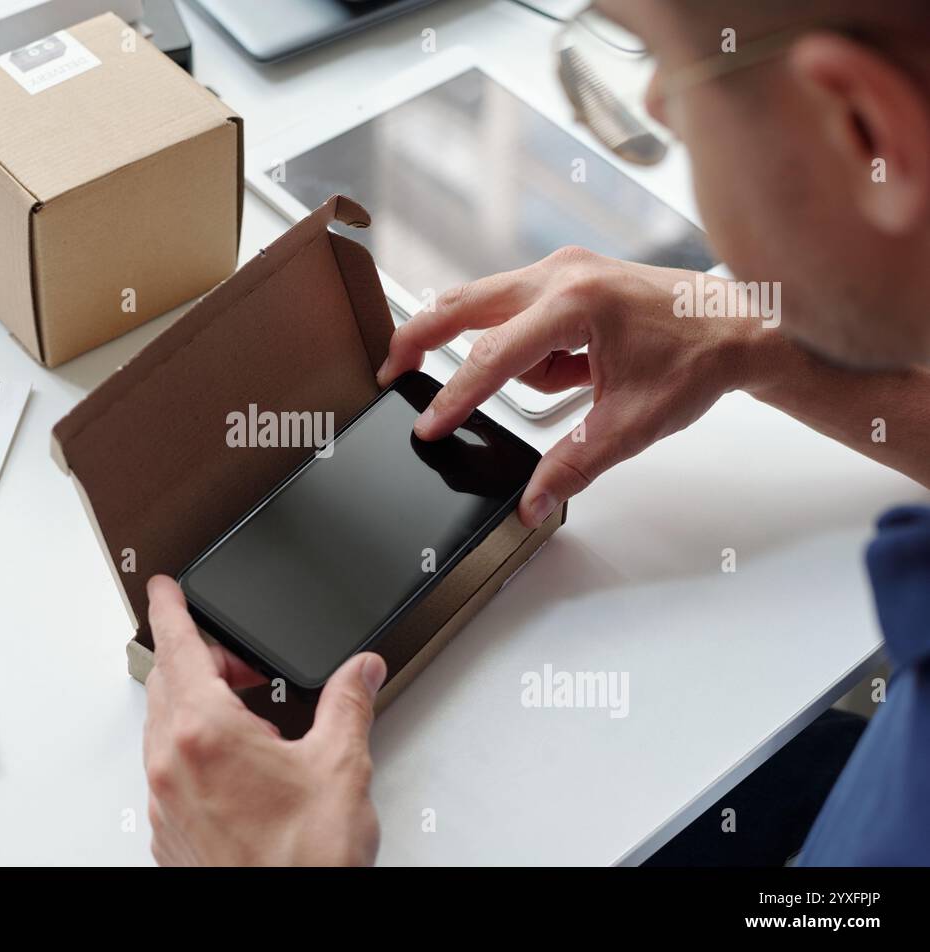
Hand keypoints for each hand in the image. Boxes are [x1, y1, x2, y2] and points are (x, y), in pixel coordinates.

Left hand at [142, 575, 385, 865]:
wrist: (286, 928)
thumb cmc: (302, 864)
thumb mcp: (340, 768)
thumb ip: (349, 705)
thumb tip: (360, 671)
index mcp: (205, 732)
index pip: (177, 646)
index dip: (170, 608)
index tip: (162, 586)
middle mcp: (171, 763)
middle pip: (168, 683)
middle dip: (200, 659)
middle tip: (242, 663)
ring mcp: (164, 802)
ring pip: (165, 727)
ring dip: (198, 705)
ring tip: (252, 718)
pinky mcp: (167, 833)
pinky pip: (168, 769)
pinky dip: (194, 749)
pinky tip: (240, 767)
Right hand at [378, 247, 752, 526]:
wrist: (743, 326)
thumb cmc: (697, 362)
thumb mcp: (630, 425)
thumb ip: (572, 465)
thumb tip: (531, 504)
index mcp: (577, 305)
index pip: (493, 357)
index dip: (455, 398)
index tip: (429, 427)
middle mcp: (563, 274)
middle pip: (466, 303)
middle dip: (422, 336)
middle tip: (388, 369)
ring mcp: (565, 267)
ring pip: (490, 303)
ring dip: (498, 349)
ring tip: (570, 383)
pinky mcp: (570, 273)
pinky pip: (520, 308)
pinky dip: (527, 343)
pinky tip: (574, 368)